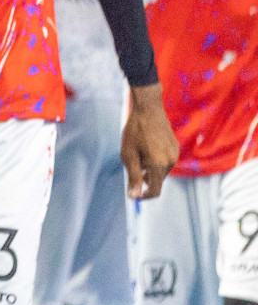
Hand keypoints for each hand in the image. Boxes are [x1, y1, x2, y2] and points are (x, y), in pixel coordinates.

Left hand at [122, 81, 178, 198]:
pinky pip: (164, 161)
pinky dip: (155, 160)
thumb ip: (134, 177)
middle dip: (144, 176)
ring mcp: (175, 154)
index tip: (133, 194)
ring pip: (160, 170)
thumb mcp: (128, 155)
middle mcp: (171, 162)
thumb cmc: (135, 131)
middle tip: (132, 159)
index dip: (143, 196)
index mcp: (159, 165)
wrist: (148, 108)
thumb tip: (134, 196)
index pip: (155, 191)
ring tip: (138, 150)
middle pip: (156, 180)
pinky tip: (146, 145)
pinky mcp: (175, 148)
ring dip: (149, 167)